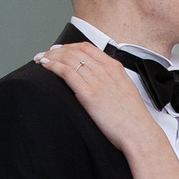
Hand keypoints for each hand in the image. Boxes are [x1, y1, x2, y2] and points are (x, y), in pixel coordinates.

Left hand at [35, 42, 155, 156]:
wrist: (138, 131)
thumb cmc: (133, 117)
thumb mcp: (125, 90)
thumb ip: (111, 81)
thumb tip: (99, 81)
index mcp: (115, 67)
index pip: (87, 48)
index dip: (70, 46)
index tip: (60, 49)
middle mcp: (105, 70)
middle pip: (75, 51)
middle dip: (57, 50)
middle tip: (46, 53)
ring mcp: (96, 81)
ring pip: (68, 59)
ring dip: (51, 56)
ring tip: (40, 58)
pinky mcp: (88, 93)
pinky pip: (66, 72)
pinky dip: (52, 65)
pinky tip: (45, 65)